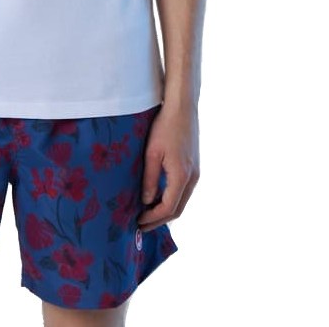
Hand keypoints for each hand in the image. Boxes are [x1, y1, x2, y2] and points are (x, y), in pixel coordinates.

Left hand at [136, 102, 199, 232]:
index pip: (168, 208)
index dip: (152, 218)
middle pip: (178, 209)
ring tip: (147, 214)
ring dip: (166, 211)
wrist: (182, 108)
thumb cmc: (165, 127)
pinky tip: (158, 197)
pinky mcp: (194, 167)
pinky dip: (171, 199)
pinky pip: (183, 191)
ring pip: (182, 201)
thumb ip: (150, 179)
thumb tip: (146, 201)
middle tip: (141, 225)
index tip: (137, 222)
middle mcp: (192, 178)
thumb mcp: (152, 153)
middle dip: (159, 220)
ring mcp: (196, 173)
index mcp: (182, 176)